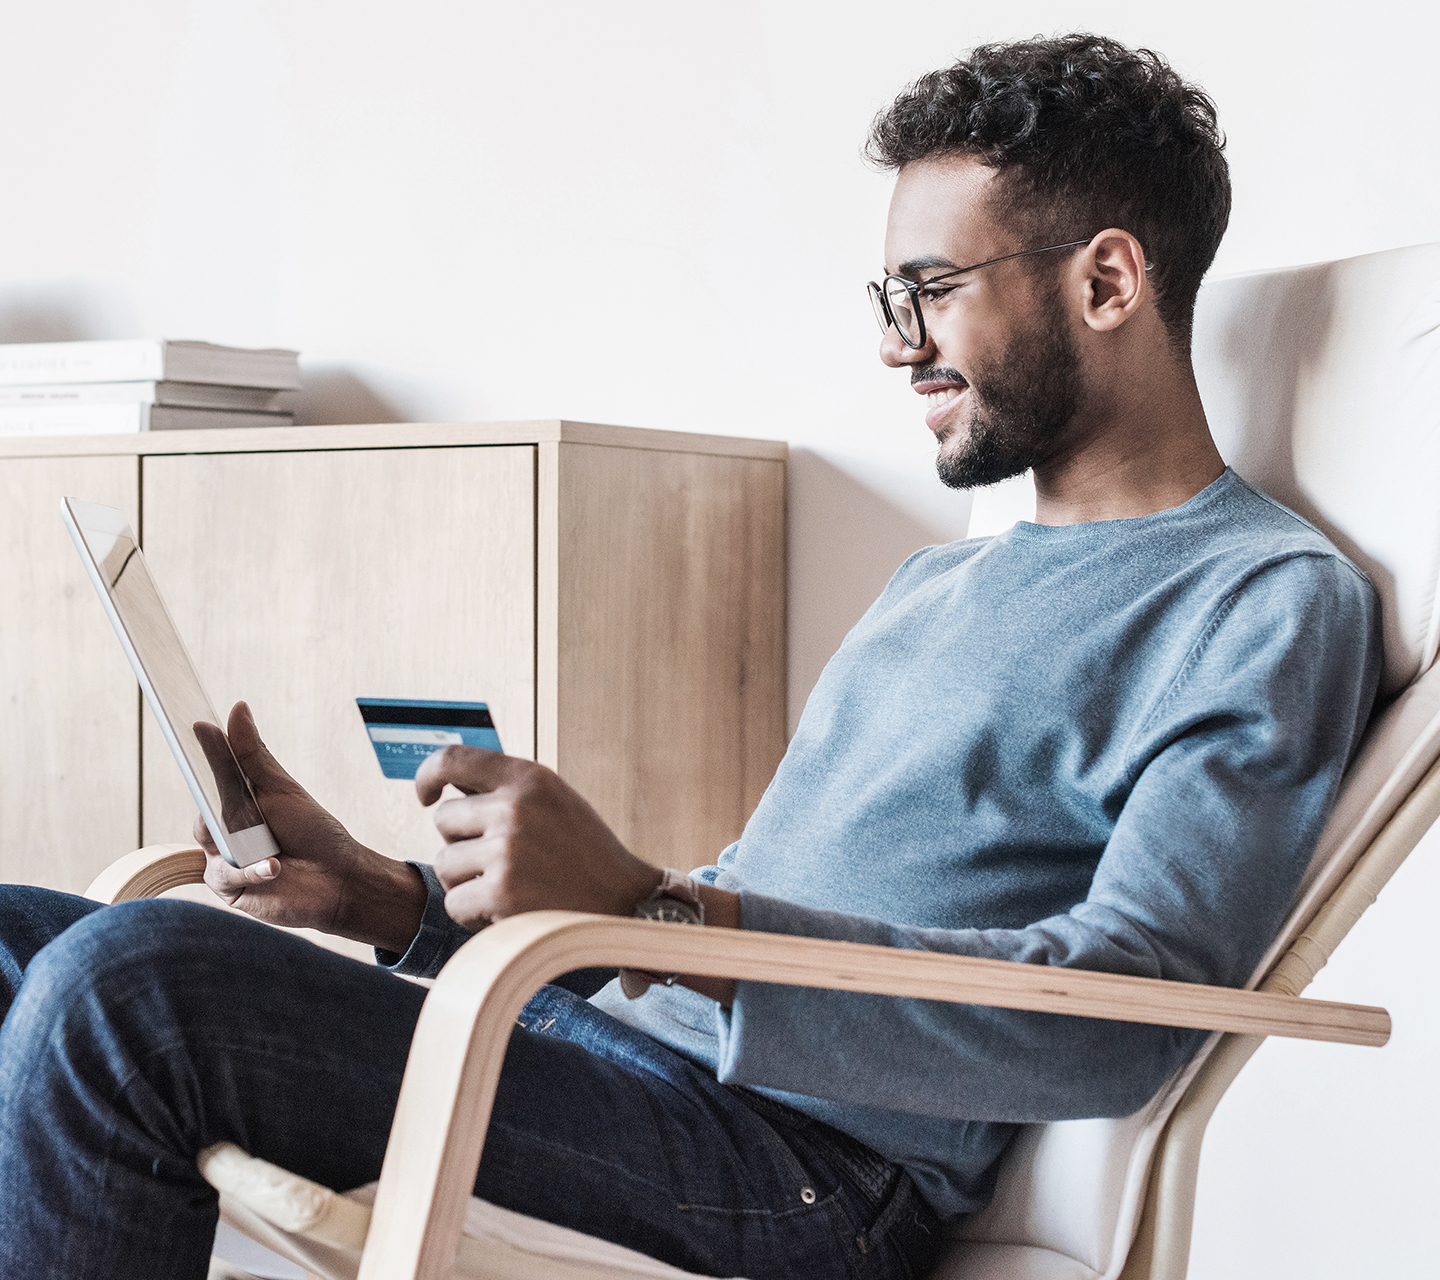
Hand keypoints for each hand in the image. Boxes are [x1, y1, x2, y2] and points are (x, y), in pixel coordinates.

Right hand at [195, 702, 425, 952]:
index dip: (201, 752)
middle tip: (237, 801)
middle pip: (205, 808)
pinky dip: (251, 868)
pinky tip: (273, 866)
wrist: (339, 880)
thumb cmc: (313, 832)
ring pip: (211, 841)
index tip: (196, 724)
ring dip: (243, 840)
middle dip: (223, 805)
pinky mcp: (228, 888)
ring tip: (271, 844)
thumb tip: (237, 708)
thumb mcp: (281, 790)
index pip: (208, 774)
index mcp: (232, 801)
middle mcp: (221, 829)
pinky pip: (225, 874)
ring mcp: (222, 858)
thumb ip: (252, 754)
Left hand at [414, 747, 661, 929]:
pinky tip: (507, 911)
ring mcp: (507, 851)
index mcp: (530, 778)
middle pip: (444, 820)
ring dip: (466, 881)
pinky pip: (454, 903)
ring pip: (444, 864)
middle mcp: (515, 808)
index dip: (429, 775)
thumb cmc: (585, 854)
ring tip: (508, 887)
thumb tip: (445, 782)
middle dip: (461, 843)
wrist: (625, 904)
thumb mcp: (554, 802)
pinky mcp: (501, 893)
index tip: (426, 796)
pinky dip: (473, 914)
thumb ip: (506, 790)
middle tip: (499, 861)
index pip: (453, 758)